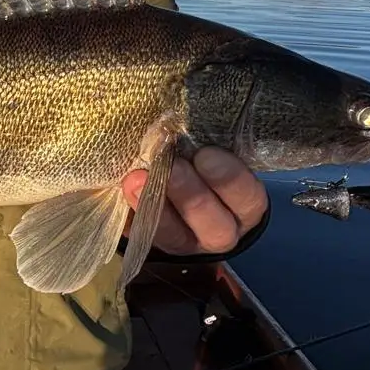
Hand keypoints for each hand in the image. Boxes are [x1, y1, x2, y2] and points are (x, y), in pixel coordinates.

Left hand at [121, 146, 267, 257]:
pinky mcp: (155, 245)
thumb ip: (204, 144)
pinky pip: (142, 235)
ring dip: (155, 207)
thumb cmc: (201, 160)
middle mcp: (221, 230)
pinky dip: (131, 213)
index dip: (229, 179)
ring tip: (136, 179)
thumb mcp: (212, 152)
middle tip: (173, 166)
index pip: (247, 198)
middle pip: (215, 226)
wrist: (173, 188)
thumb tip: (181, 124)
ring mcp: (187, 244)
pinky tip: (122, 191)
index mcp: (244, 205)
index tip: (206, 154)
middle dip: (192, 195)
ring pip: (176, 237)